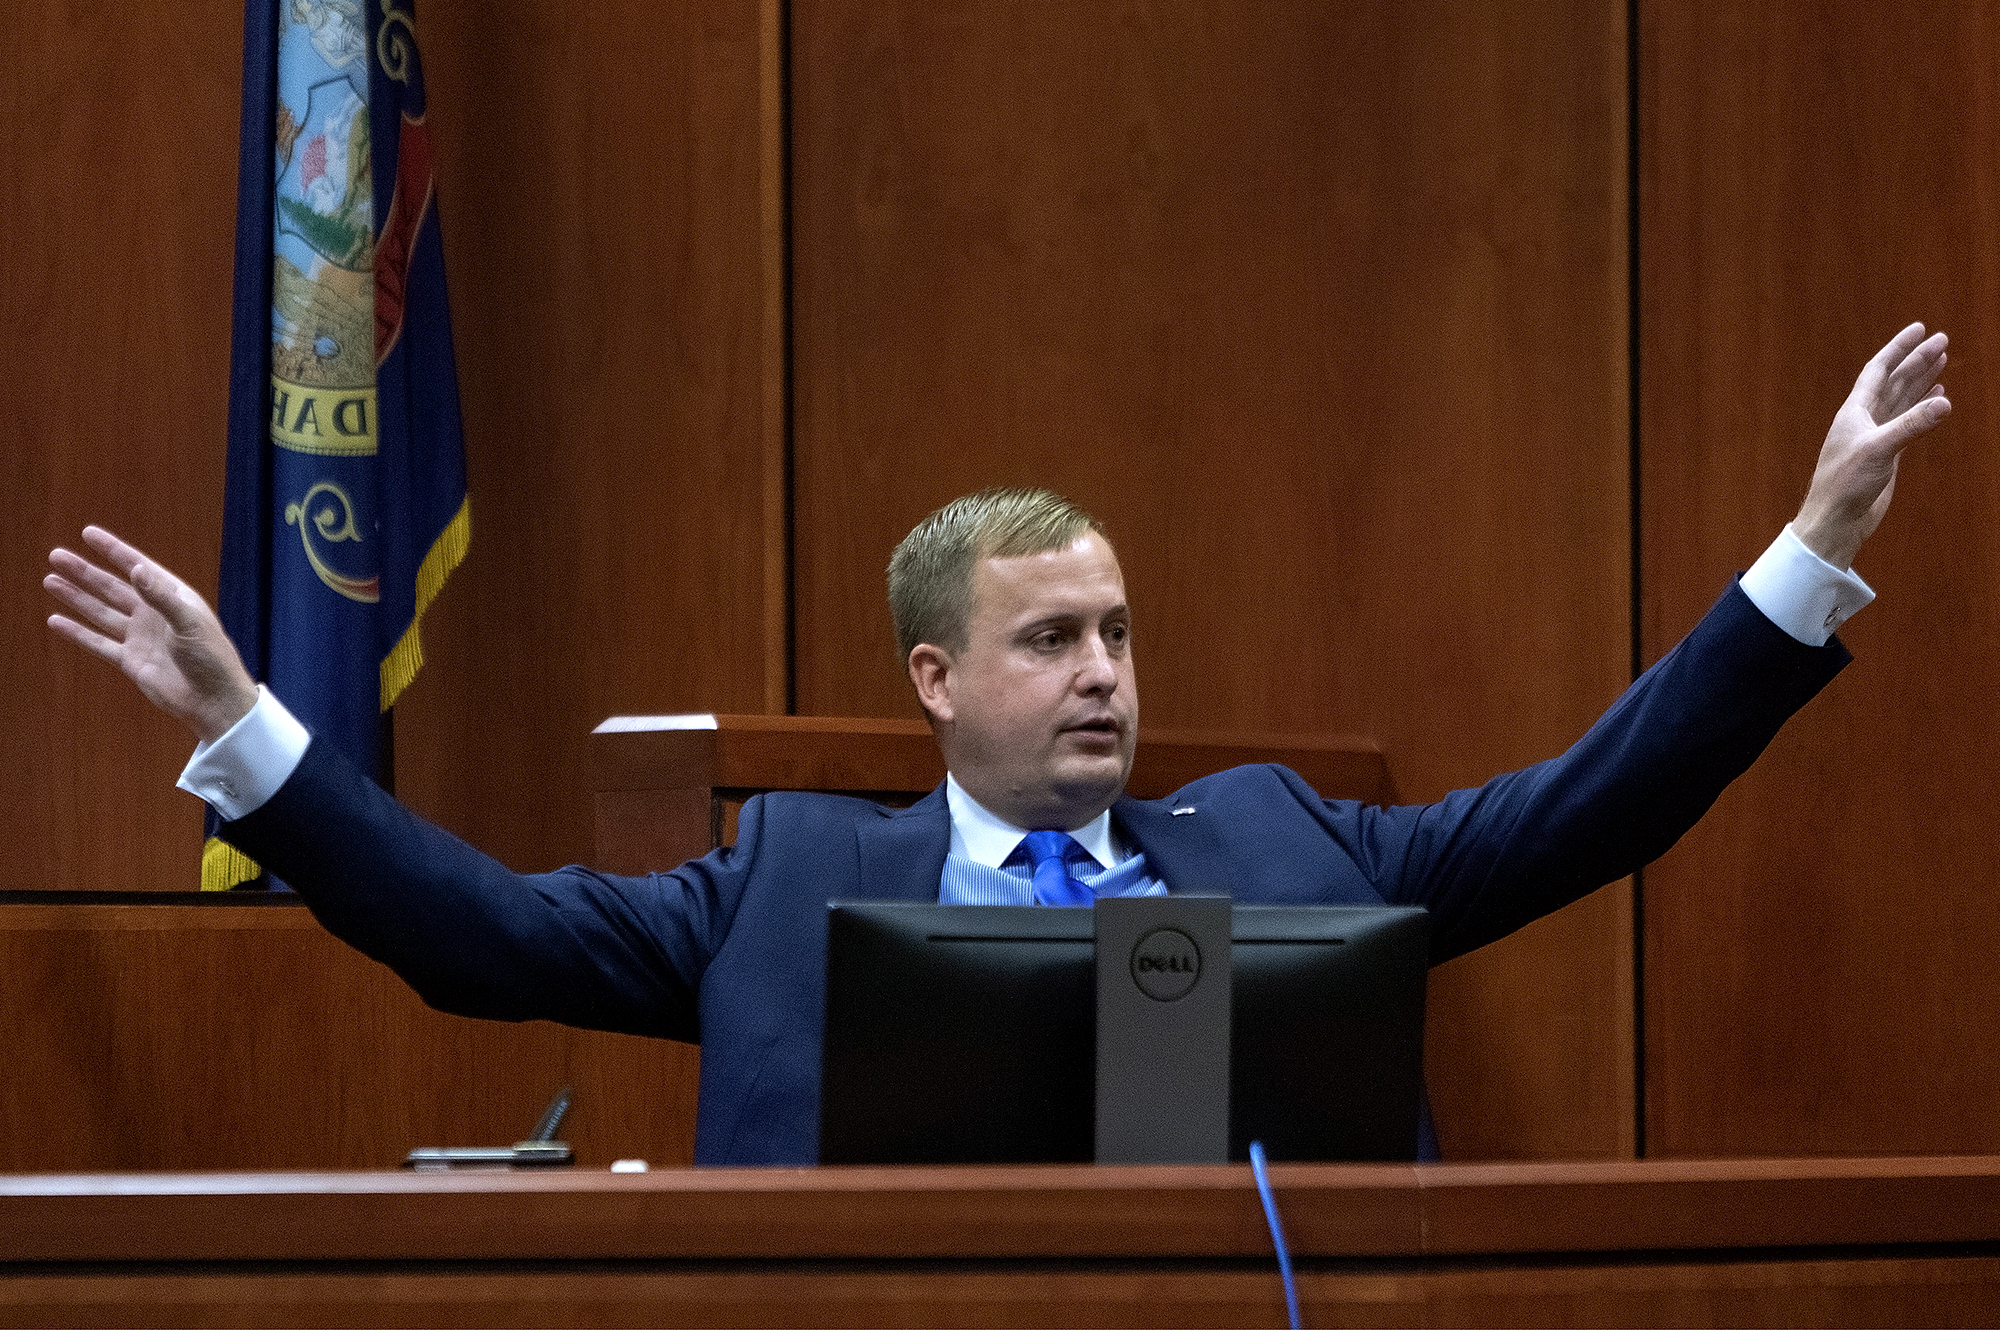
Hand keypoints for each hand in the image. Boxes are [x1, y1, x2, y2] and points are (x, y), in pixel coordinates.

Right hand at [44, 527, 258, 742]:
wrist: (213, 700)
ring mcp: (140, 636)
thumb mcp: (189, 623)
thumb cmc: (211, 657)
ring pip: (100, 612)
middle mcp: (153, 613)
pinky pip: (98, 643)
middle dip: (84, 571)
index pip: (137, 567)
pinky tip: (56, 621)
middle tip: (56, 555)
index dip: (113, 550)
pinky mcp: (131, 660)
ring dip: (76, 597)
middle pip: (111, 587)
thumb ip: (162, 597)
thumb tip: (136, 569)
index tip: (88, 533)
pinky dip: (77, 633)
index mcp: (172, 597)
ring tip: (51, 580)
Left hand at [1792, 322, 1951, 570]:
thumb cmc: (1845, 485)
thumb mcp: (1879, 450)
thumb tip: (1944, 402)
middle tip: (1943, 340)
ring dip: (1921, 380)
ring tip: (1942, 360)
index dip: (1898, 348)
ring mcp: (1875, 436)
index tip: (1919, 329)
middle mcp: (1864, 419)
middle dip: (1917, 360)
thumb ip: (1912, 425)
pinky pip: (1907, 422)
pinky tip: (1936, 399)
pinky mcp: (1886, 454)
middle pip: (1894, 381)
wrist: (1836, 521)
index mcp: (1854, 412)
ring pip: (1902, 400)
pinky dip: (1921, 408)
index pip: (1878, 370)